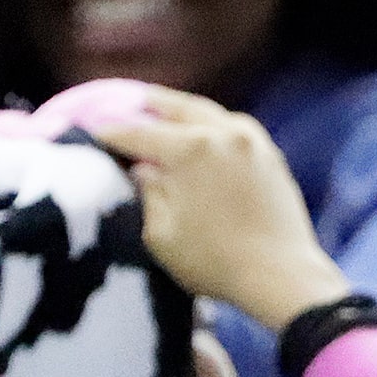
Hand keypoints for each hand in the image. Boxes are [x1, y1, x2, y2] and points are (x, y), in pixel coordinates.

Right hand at [93, 88, 353, 331]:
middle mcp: (223, 133)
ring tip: (167, 112)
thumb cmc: (215, 262)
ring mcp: (252, 141)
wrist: (282, 276)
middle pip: (178, 107)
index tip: (94, 133)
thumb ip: (147, 193)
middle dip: (151, 104)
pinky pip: (235, 129)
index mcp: (190, 148)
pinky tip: (206, 134)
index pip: (138, 133)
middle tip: (132, 100)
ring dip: (185, 111)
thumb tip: (141, 170)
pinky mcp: (271, 156)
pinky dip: (213, 125)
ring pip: (210, 113)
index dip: (112, 133)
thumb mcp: (161, 233)